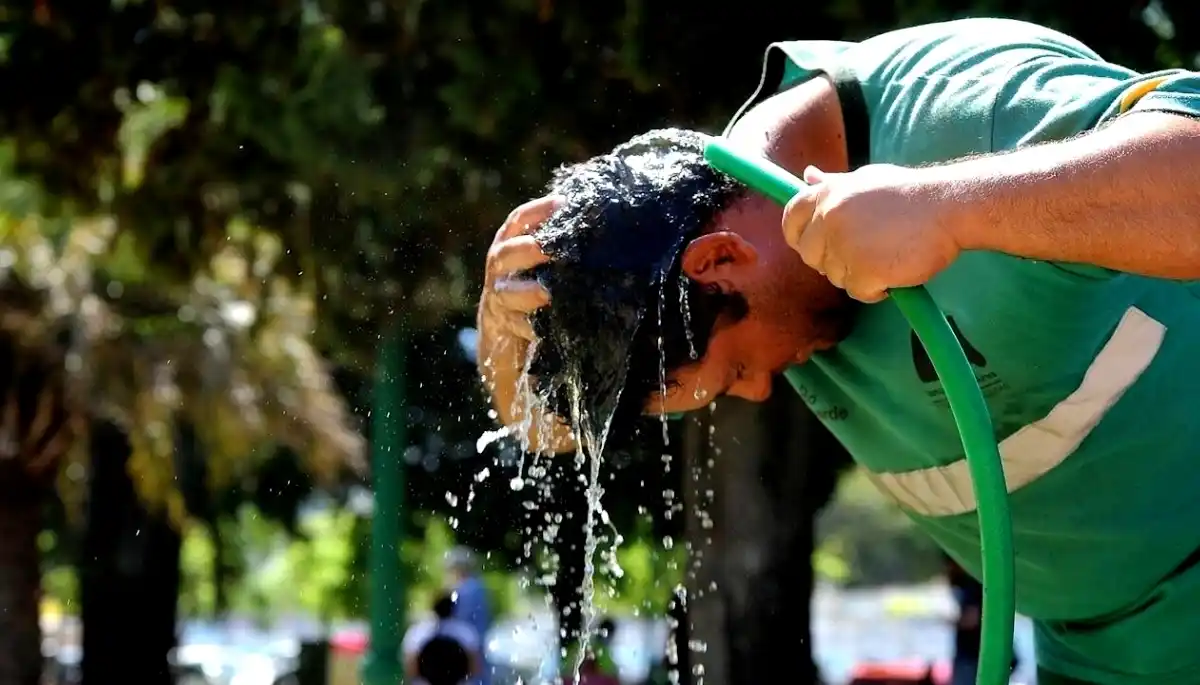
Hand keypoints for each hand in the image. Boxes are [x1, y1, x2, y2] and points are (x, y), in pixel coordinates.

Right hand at [480, 195, 559, 340]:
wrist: (502, 328)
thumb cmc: (531, 284)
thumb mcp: (539, 261)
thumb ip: (557, 243)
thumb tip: (596, 218)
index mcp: (510, 244)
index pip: (520, 220)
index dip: (539, 210)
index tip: (564, 203)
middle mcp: (500, 267)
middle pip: (507, 254)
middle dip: (527, 250)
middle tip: (546, 250)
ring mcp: (499, 297)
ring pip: (507, 292)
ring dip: (526, 292)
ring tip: (545, 294)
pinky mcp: (504, 325)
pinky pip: (516, 326)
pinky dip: (529, 327)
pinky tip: (543, 329)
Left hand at [781, 164, 961, 302]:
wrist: (948, 206)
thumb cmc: (909, 194)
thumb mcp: (866, 180)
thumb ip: (833, 184)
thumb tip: (808, 177)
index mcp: (827, 194)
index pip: (791, 219)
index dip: (798, 236)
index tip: (813, 245)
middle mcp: (829, 218)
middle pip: (810, 255)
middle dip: (831, 260)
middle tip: (863, 254)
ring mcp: (845, 245)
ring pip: (835, 276)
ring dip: (858, 274)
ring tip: (887, 256)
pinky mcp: (864, 270)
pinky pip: (858, 292)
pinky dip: (875, 290)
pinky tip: (894, 272)